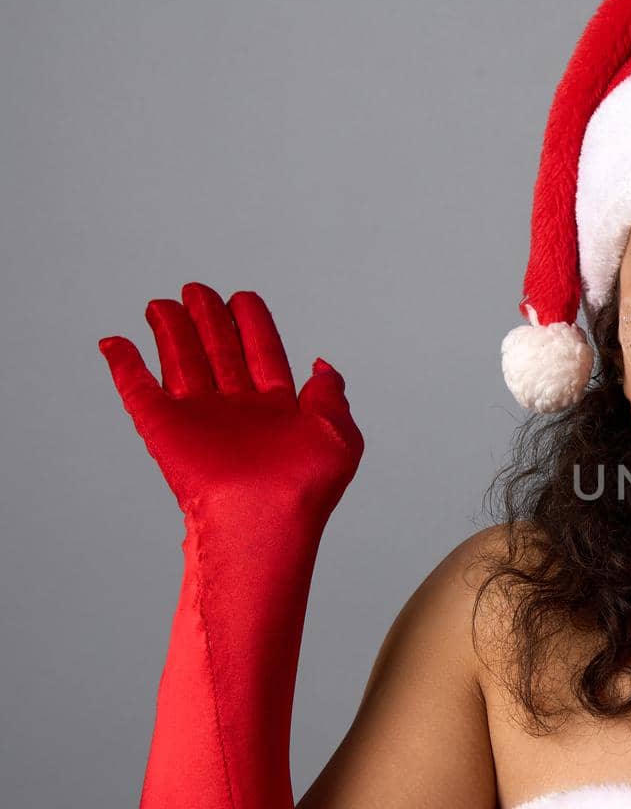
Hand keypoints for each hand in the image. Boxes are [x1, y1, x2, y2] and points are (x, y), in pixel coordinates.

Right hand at [98, 282, 363, 523]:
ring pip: (181, 361)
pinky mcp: (163, 429)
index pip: (262, 353)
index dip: (252, 324)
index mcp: (277, 410)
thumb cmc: (304, 487)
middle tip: (196, 289)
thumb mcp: (338, 434)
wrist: (262, 519)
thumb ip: (331, 394)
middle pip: (219, 351)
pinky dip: (124, 365)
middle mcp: (237, 411)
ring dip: (170, 330)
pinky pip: (138, 390)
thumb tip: (322, 364)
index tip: (242, 297)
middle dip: (208, 318)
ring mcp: (199, 419)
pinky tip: (114, 342)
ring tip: (159, 304)